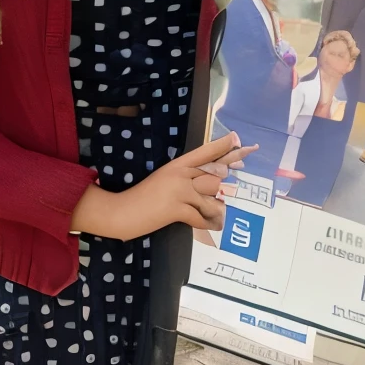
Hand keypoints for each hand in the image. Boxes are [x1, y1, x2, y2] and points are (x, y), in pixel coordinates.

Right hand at [69, 133, 255, 240]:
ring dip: (214, 209)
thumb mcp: (164, 179)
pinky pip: (200, 217)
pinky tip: (208, 225)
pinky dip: (205, 223)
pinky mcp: (176, 209)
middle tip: (244, 162)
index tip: (239, 139)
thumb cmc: (142, 197)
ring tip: (215, 214)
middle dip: (230, 173)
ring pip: (211, 198)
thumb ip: (186, 178)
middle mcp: (181, 175)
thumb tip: (211, 182)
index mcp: (178, 165)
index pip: (205, 152)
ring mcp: (179, 191)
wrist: (120, 211)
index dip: (223, 146)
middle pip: (215, 173)